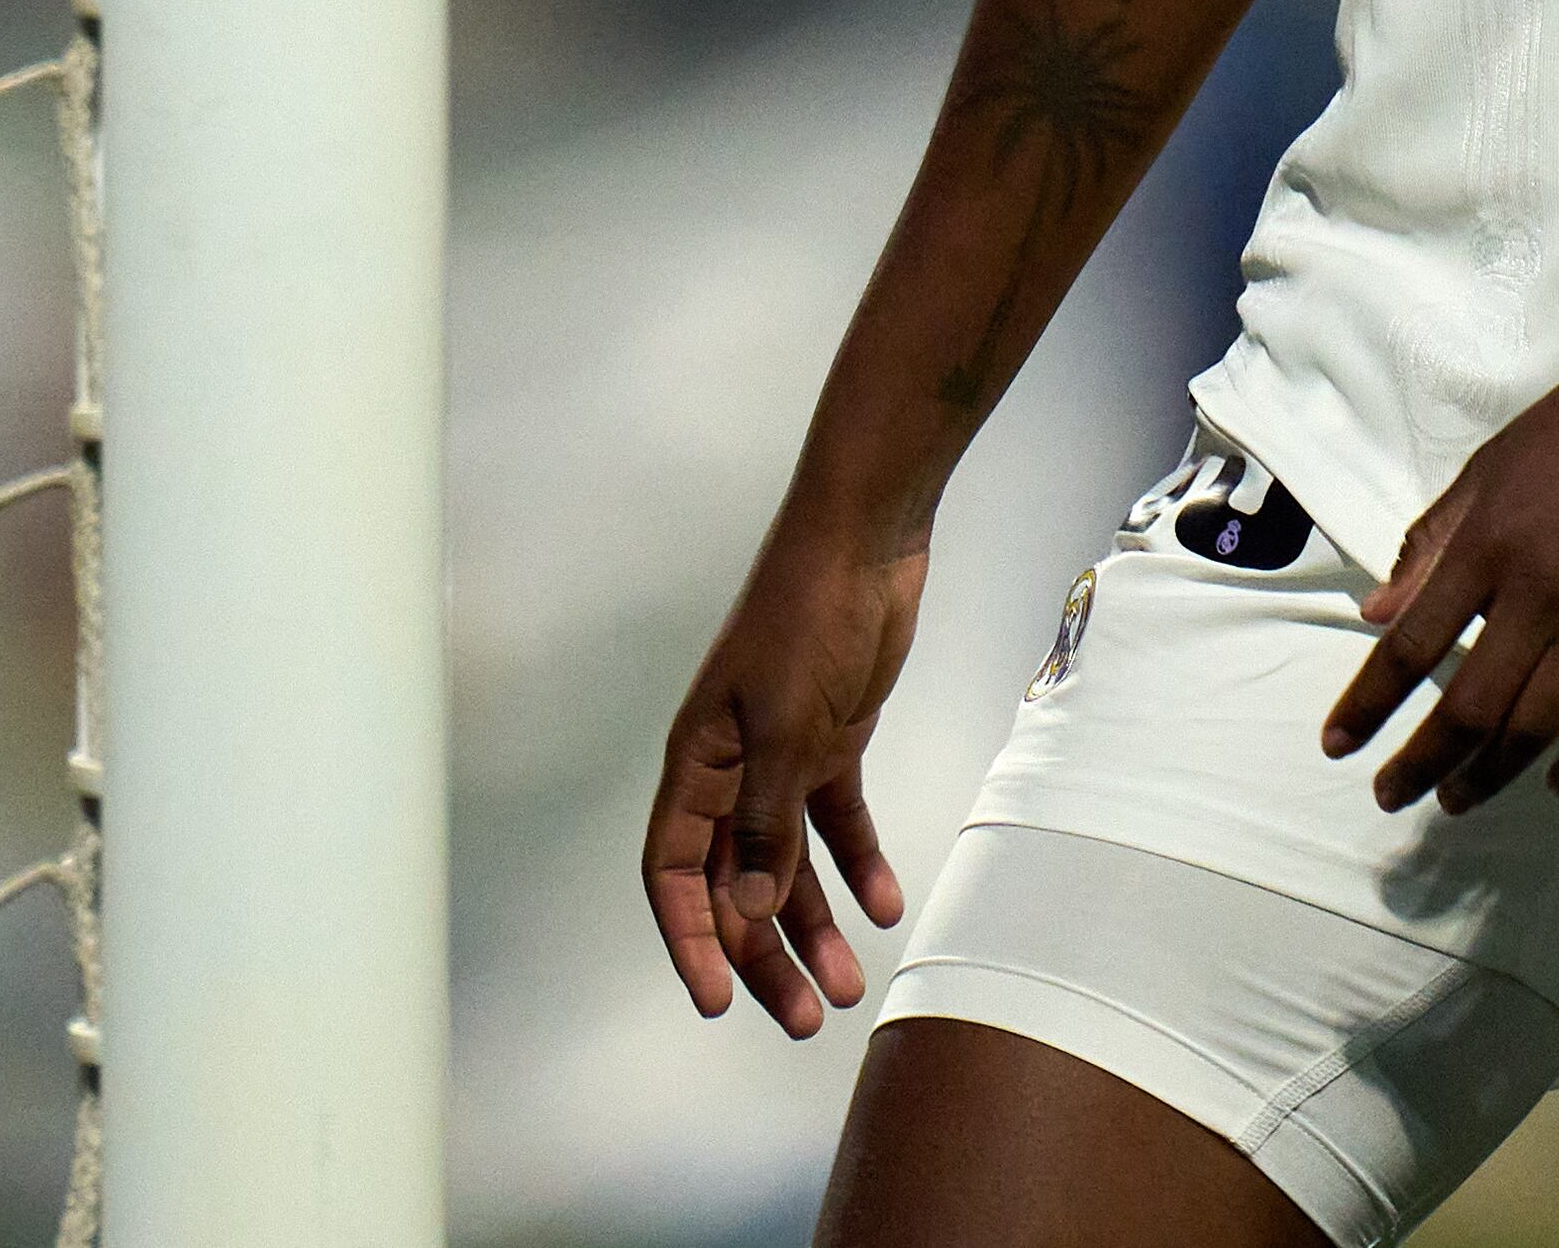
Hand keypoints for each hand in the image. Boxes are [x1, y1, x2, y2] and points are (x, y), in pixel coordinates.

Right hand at [644, 521, 926, 1035]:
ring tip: (849, 987)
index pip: (673, 873)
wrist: (865, 540)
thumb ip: (769, 820)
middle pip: (735, 881)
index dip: (690, 940)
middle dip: (764, 953)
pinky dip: (857, 862)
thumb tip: (750, 910)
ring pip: (787, 861)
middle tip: (804, 1019)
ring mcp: (781, 754)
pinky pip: (836, 820)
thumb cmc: (809, 618)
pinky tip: (884, 906)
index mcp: (697, 762)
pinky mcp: (830, 739)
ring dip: (814, 924)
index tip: (715, 1004)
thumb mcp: (789, 727)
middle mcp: (730, 768)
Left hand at [1318, 317, 1558, 815]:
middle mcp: (1535, 591)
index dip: (1368, 704)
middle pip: (1468, 705)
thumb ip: (1432, 540)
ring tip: (1459, 800)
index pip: (1411, 645)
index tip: (1337, 746)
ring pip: (1535, 725)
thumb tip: (1377, 612)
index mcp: (1486, 542)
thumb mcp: (1490, 463)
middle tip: (1394, 796)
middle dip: (1421, 762)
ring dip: (1490, 774)